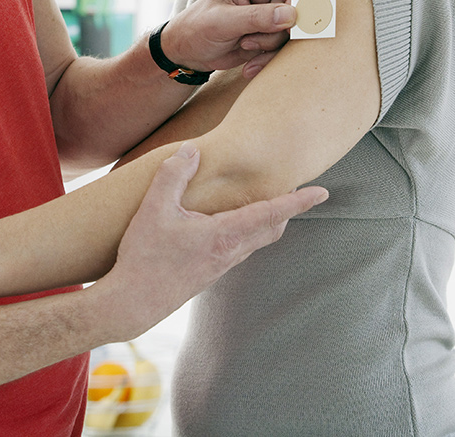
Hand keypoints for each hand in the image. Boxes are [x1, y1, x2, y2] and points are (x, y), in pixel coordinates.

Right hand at [94, 142, 327, 339]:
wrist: (132, 304)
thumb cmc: (143, 257)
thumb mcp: (153, 209)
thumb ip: (173, 175)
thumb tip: (192, 150)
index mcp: (224, 235)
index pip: (272, 213)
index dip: (299, 201)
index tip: (322, 192)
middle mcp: (230, 252)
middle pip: (273, 229)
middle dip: (287, 208)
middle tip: (295, 188)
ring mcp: (222, 266)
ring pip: (257, 241)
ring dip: (267, 221)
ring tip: (266, 200)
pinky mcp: (210, 273)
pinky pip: (240, 249)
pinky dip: (247, 232)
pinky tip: (229, 223)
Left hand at [163, 0, 306, 76]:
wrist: (186, 52)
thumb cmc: (196, 27)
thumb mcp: (223, 21)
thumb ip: (256, 17)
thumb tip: (291, 16)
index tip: (289, 22)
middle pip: (296, 7)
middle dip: (279, 30)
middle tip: (253, 40)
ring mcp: (268, 14)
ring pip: (291, 30)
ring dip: (270, 45)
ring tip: (244, 45)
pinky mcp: (268, 34)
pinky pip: (282, 46)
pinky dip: (267, 58)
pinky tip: (249, 66)